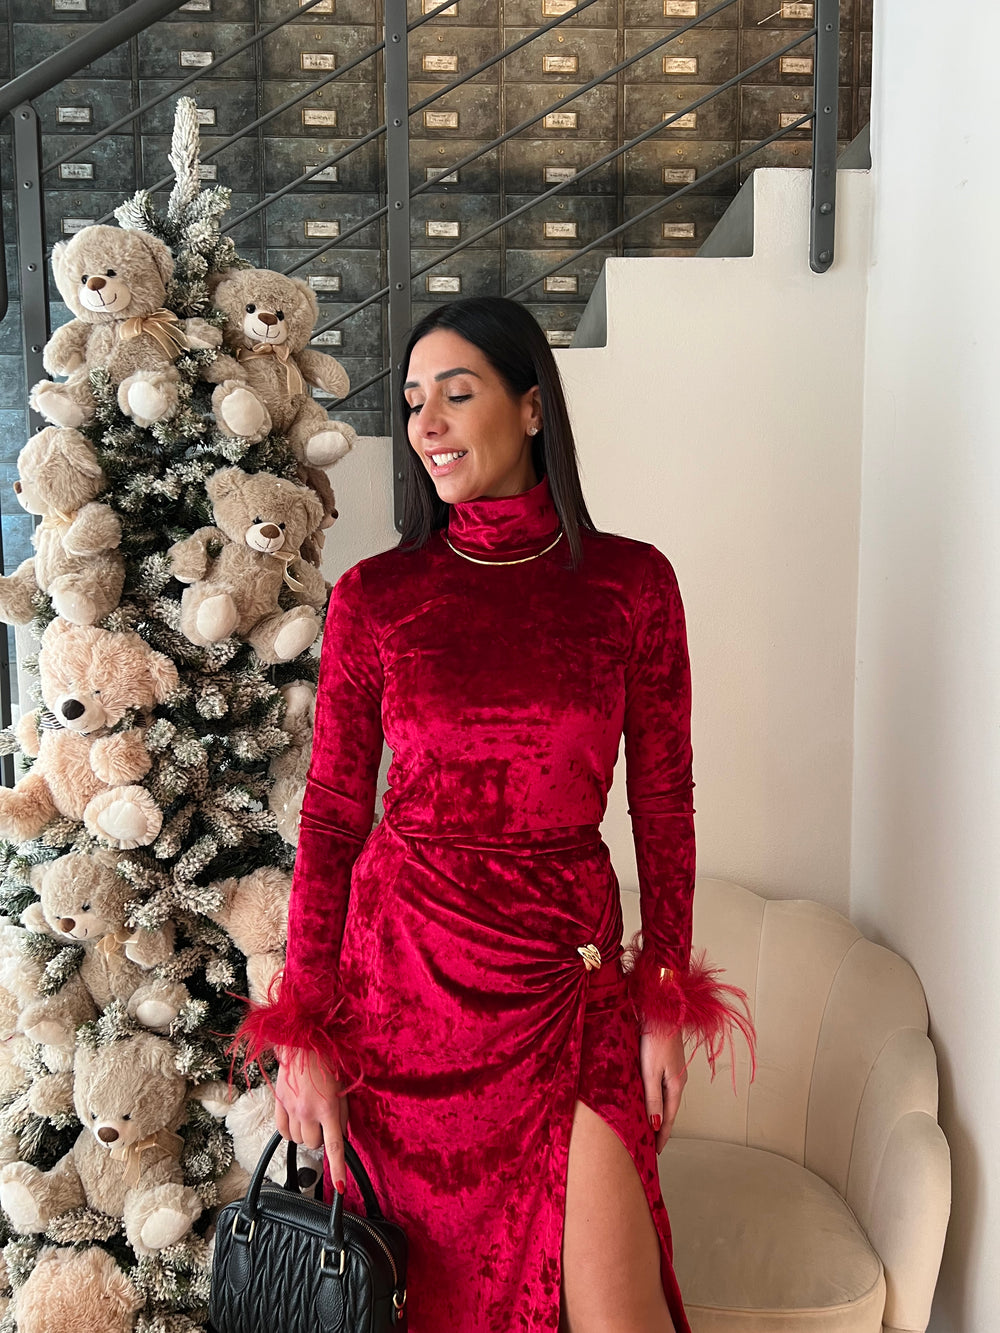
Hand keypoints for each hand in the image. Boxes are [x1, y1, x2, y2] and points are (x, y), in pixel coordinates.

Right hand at [274, 1049, 348, 1193]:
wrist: (302, 1041)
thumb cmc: (326, 1060)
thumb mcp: (343, 1088)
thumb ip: (343, 1115)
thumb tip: (342, 1136)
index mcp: (329, 1107)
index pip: (334, 1147)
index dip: (338, 1169)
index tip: (341, 1186)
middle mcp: (308, 1111)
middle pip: (314, 1144)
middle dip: (321, 1138)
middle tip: (324, 1121)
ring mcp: (291, 1109)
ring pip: (298, 1140)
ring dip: (306, 1134)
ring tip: (311, 1117)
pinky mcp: (279, 1103)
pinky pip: (282, 1131)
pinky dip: (290, 1131)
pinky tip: (296, 1121)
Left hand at [640, 1027, 687, 1154]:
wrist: (662, 1009)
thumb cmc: (655, 1037)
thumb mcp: (651, 1071)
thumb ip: (652, 1098)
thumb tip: (656, 1125)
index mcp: (677, 1085)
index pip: (669, 1118)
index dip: (662, 1136)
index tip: (656, 1152)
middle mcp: (678, 1079)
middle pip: (669, 1109)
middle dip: (661, 1127)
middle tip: (651, 1143)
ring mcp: (674, 1069)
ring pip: (666, 1097)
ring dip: (659, 1112)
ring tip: (649, 1125)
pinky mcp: (668, 1059)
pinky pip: (662, 1085)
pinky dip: (657, 1097)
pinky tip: (649, 1098)